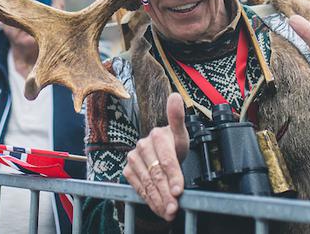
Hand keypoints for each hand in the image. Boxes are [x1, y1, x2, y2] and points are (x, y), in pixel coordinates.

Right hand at [123, 93, 188, 220]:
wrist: (161, 150)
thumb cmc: (173, 143)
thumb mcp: (181, 133)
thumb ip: (178, 117)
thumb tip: (175, 96)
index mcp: (157, 135)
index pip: (166, 159)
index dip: (173, 176)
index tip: (178, 191)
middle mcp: (143, 145)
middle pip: (157, 173)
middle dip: (166, 193)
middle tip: (174, 208)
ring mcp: (134, 157)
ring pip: (147, 182)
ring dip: (157, 199)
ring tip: (168, 212)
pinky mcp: (128, 168)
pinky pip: (137, 186)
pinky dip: (148, 199)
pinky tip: (158, 207)